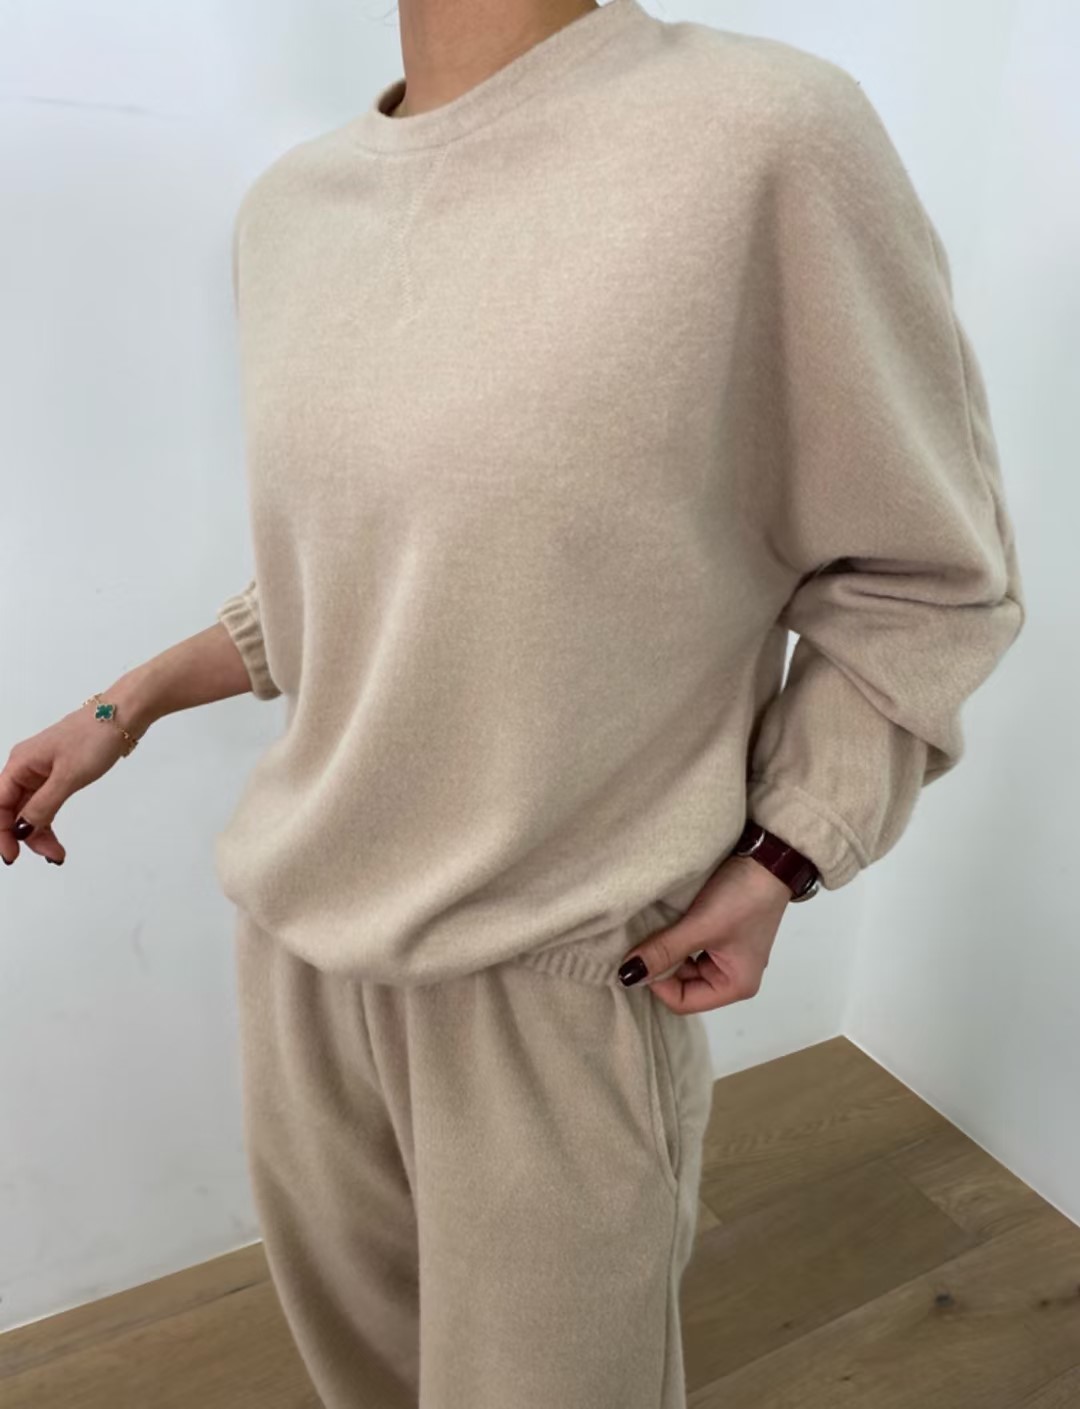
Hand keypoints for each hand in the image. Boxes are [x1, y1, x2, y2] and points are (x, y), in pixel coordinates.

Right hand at [0, 700, 135, 865]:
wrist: (123, 714)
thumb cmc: (94, 737)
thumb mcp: (68, 776)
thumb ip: (43, 805)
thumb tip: (21, 831)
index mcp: (20, 764)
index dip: (1, 832)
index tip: (13, 856)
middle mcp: (25, 767)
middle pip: (13, 809)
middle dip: (26, 835)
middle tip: (51, 854)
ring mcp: (42, 771)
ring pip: (30, 809)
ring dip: (39, 832)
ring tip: (57, 852)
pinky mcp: (59, 773)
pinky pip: (45, 802)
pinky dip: (49, 819)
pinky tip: (55, 837)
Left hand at [616, 855, 792, 1013]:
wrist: (769, 858)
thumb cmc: (741, 898)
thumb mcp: (701, 926)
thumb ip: (664, 951)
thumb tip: (628, 975)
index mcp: (735, 986)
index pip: (682, 1002)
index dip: (657, 983)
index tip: (641, 955)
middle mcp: (732, 977)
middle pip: (682, 985)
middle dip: (661, 966)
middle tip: (643, 940)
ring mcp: (727, 955)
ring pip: (683, 965)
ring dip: (667, 950)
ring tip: (655, 929)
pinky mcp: (721, 936)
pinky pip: (690, 948)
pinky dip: (676, 938)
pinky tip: (666, 923)